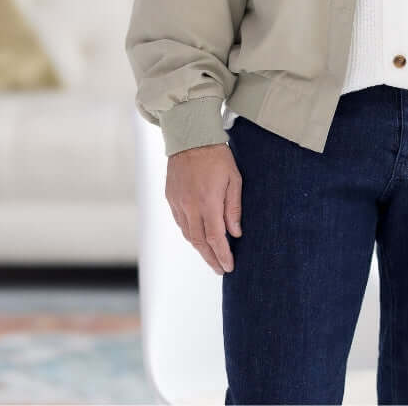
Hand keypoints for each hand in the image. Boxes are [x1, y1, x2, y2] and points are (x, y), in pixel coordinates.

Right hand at [165, 142, 242, 273]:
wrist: (191, 138)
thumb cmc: (216, 156)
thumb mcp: (233, 179)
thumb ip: (233, 207)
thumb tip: (235, 233)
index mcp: (208, 202)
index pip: (215, 238)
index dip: (222, 255)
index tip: (228, 266)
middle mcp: (190, 207)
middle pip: (200, 242)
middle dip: (211, 258)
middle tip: (220, 268)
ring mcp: (178, 203)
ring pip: (188, 234)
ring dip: (200, 248)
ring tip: (210, 256)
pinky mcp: (171, 198)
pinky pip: (180, 222)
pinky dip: (189, 233)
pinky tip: (197, 237)